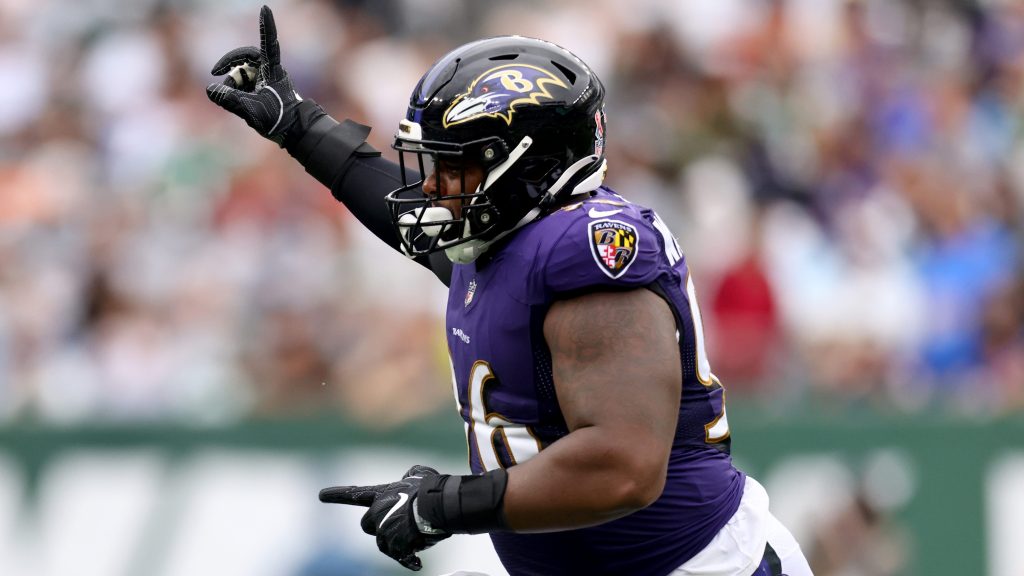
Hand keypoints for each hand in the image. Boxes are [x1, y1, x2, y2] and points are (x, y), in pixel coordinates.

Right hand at [206, 5, 301, 144]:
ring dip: (232, 84)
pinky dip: (235, 91)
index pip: (268, 43)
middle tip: (213, 72)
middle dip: (229, 64)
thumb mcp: (251, 110)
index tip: (265, 8)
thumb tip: (210, 89)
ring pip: (241, 73)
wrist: (293, 133)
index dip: (266, 26)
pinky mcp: (261, 89)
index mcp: (272, 70)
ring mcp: (264, 79)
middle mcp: (269, 71)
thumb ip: (229, 99)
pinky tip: (237, 104)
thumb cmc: (279, 120)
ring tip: (235, 102)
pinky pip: (242, 84)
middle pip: (244, 57)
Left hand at [319, 465, 450, 570]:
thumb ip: (409, 475)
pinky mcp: (396, 547)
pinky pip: (400, 558)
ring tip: (414, 537)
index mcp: (381, 494)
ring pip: (383, 543)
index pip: (354, 493)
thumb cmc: (430, 488)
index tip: (321, 495)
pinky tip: (417, 563)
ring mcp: (385, 531)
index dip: (337, 494)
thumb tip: (408, 478)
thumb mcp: (419, 474)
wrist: (436, 505)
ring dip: (396, 542)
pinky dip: (409, 560)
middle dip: (379, 526)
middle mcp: (377, 513)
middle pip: (367, 525)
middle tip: (399, 524)